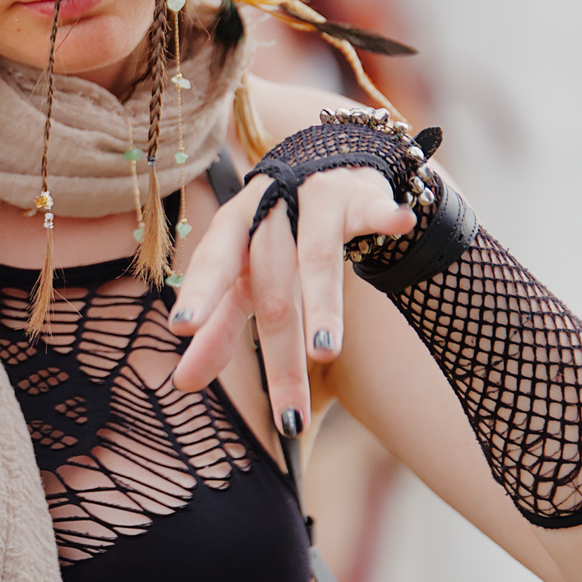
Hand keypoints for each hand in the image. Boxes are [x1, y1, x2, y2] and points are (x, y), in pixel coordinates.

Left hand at [167, 165, 414, 431]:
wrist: (326, 165)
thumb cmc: (277, 237)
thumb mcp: (245, 278)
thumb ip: (218, 328)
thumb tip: (181, 385)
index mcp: (235, 232)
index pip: (215, 265)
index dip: (201, 295)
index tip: (180, 327)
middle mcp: (270, 213)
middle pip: (272, 290)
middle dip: (280, 357)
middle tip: (287, 417)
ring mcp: (315, 202)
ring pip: (317, 259)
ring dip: (322, 304)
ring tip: (324, 349)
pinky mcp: (361, 197)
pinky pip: (375, 210)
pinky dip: (387, 217)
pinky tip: (401, 222)